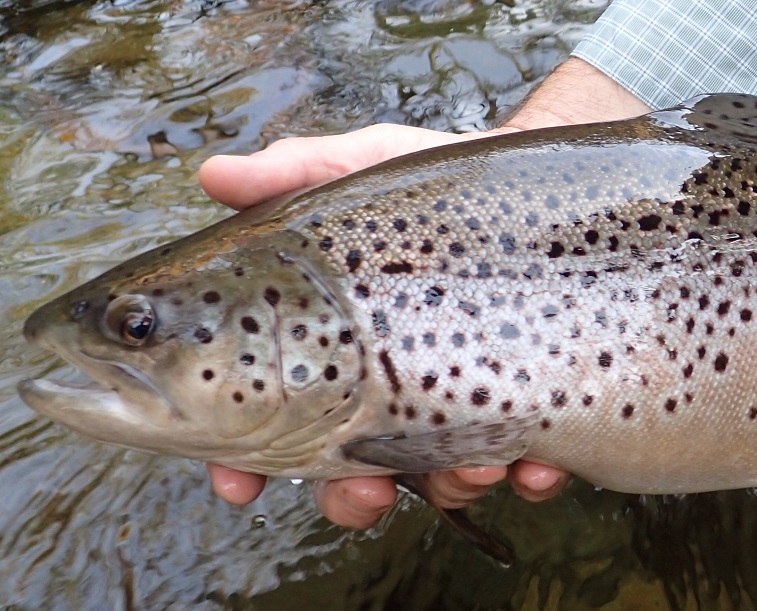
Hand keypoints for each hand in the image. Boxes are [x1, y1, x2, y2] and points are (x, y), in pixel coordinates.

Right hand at [198, 58, 643, 526]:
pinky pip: (530, 471)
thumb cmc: (435, 182)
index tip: (239, 484)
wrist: (540, 184)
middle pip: (352, 481)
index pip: (270, 429)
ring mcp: (463, 411)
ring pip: (441, 485)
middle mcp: (393, 396)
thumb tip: (215, 174)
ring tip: (474, 460)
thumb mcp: (365, 169)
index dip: (242, 468)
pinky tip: (539, 463)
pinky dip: (532, 478)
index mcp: (332, 357)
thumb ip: (294, 172)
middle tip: (364, 490)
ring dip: (451, 486)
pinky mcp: (533, 413)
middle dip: (353, 501)